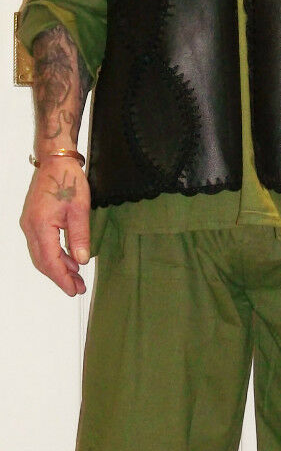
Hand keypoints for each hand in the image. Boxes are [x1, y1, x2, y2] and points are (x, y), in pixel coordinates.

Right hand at [20, 159, 90, 296]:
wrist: (55, 161)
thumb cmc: (68, 180)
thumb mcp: (80, 209)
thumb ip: (80, 237)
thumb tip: (81, 261)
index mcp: (40, 226)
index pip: (50, 261)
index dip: (62, 278)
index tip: (73, 290)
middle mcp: (30, 227)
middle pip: (42, 262)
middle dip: (60, 277)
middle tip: (77, 288)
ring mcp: (29, 224)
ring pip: (41, 254)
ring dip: (57, 267)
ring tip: (76, 277)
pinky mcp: (33, 220)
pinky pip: (41, 244)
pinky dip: (54, 255)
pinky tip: (69, 258)